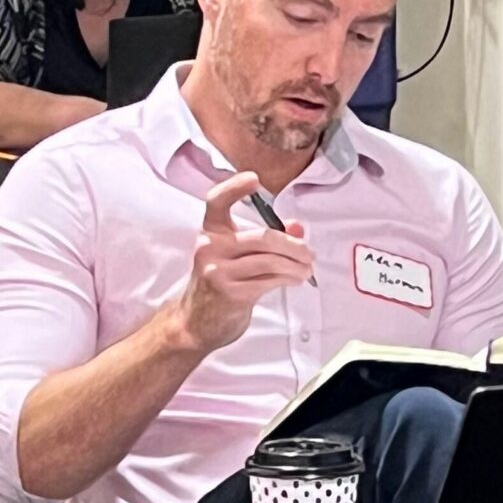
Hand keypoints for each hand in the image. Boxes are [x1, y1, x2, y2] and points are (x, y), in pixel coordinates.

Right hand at [173, 172, 314, 355]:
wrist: (194, 323)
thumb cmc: (219, 284)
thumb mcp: (235, 256)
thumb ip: (265, 239)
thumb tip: (297, 228)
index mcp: (210, 232)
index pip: (216, 201)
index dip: (234, 188)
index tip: (255, 180)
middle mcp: (210, 248)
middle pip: (263, 238)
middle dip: (294, 246)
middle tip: (308, 254)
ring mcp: (218, 271)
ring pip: (271, 261)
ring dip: (296, 266)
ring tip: (306, 269)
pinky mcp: (230, 293)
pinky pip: (269, 280)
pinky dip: (288, 279)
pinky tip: (295, 279)